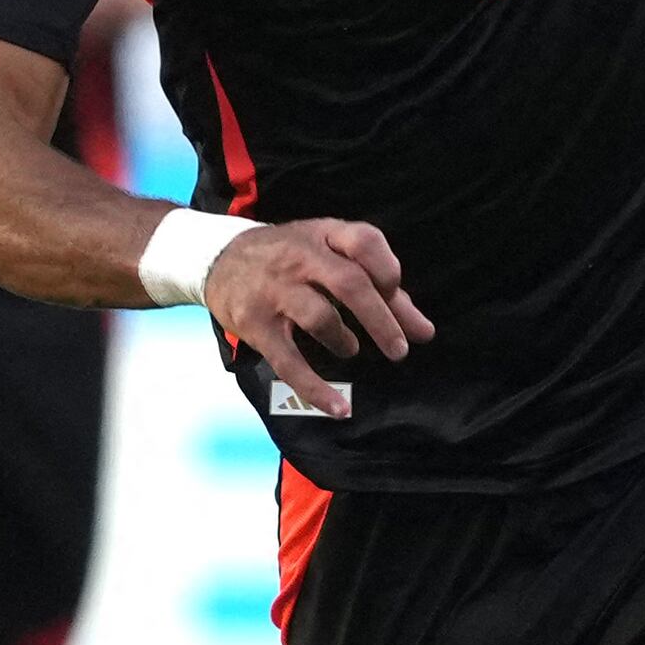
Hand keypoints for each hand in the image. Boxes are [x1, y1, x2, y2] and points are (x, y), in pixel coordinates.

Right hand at [201, 217, 434, 417]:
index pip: (365, 241)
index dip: (387, 268)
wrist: (218, 257)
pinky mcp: (255, 323)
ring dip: (343, 339)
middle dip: (381, 319)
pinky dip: (315, 389)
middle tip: (399, 350)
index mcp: (324, 235)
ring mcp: (274, 290)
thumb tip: (425, 332)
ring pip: (319, 316)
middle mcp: (299, 257)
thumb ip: (382, 292)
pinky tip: (339, 409)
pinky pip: (288, 361)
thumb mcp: (332, 258)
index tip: (395, 293)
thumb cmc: (291, 258)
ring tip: (350, 349)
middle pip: (349, 283)